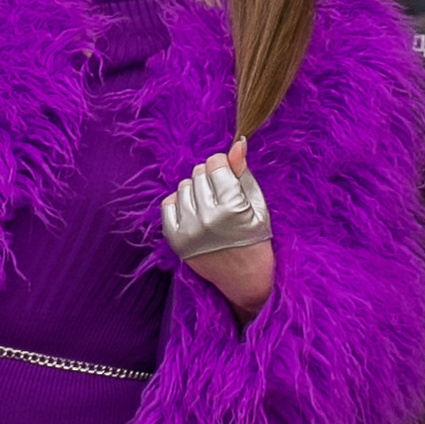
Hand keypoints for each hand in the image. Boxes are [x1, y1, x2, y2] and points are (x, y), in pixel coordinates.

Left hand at [161, 139, 274, 316]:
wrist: (244, 279)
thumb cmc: (255, 239)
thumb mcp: (257, 204)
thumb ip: (244, 173)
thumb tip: (237, 143)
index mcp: (233, 208)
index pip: (215, 163)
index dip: (223, 166)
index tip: (229, 177)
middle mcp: (208, 219)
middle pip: (198, 173)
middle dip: (210, 179)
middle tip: (222, 198)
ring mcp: (189, 231)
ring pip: (183, 187)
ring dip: (196, 192)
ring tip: (209, 207)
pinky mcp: (175, 240)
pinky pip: (167, 205)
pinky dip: (179, 204)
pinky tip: (194, 213)